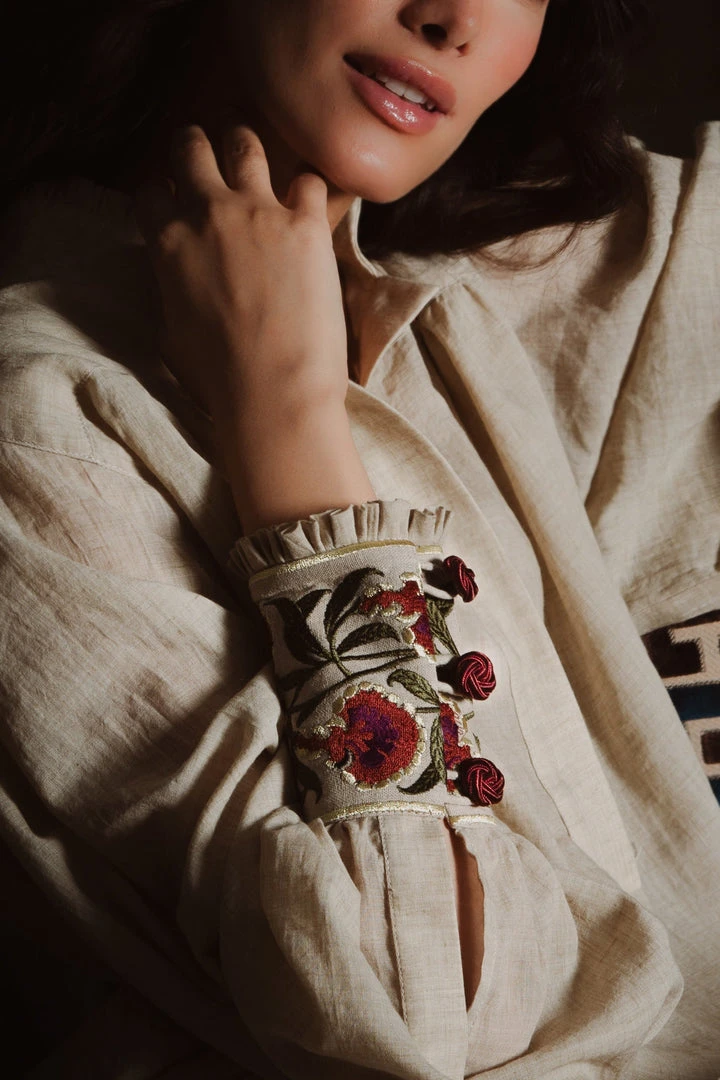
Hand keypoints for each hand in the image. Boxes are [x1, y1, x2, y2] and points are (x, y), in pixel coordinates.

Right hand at [134, 124, 374, 531]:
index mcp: (167, 241)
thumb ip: (173, 282)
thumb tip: (181, 273)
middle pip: (190, 147)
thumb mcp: (172, 327)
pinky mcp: (307, 224)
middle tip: (207, 157)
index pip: (149, 189)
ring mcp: (259, 212)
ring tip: (253, 160)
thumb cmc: (218, 376)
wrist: (273, 391)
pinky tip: (308, 209)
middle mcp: (208, 213)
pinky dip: (307, 192)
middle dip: (195, 148)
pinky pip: (308, 182)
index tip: (172, 200)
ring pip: (244, 143)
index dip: (161, 191)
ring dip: (245, 147)